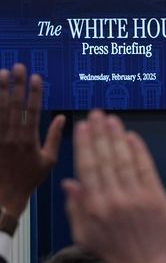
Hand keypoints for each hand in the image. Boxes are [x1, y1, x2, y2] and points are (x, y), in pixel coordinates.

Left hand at [0, 64, 64, 215]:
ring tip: (2, 73)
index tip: (36, 77)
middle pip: (14, 105)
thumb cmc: (28, 179)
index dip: (35, 93)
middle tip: (18, 67)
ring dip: (1, 90)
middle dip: (17, 85)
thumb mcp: (48, 160)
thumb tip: (61, 118)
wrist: (4, 195)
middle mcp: (12, 136)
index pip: (32, 111)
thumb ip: (55, 137)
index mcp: (29, 140)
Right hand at [63, 111, 165, 262]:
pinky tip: (132, 137)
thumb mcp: (85, 236)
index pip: (87, 167)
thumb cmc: (116, 254)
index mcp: (94, 207)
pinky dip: (138, 151)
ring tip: (112, 119)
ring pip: (124, 159)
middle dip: (100, 133)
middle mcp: (114, 199)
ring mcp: (137, 197)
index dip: (85, 144)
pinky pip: (145, 168)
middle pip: (105, 158)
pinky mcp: (156, 197)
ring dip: (117, 136)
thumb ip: (75, 208)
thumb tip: (68, 182)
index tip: (83, 127)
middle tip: (96, 114)